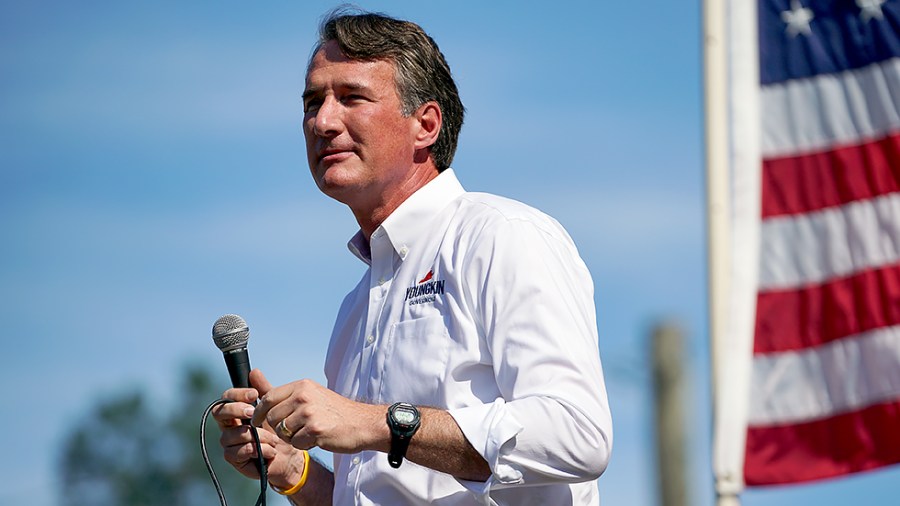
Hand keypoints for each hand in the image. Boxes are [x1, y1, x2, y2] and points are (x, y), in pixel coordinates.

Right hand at [211, 370, 306, 488]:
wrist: (290, 456)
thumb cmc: (279, 430)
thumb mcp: (275, 408)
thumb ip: (265, 391)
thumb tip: (254, 372)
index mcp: (236, 413)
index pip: (225, 399)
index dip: (236, 394)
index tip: (253, 394)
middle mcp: (229, 427)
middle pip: (218, 413)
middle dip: (236, 410)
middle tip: (253, 412)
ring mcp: (230, 443)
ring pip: (230, 435)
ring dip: (254, 435)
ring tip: (273, 438)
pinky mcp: (235, 459)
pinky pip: (238, 452)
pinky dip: (257, 449)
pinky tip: (270, 450)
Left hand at [252, 376, 386, 454]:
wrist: (363, 423)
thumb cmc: (335, 411)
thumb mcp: (311, 394)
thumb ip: (283, 392)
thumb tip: (253, 374)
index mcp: (302, 386)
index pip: (268, 398)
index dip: (260, 413)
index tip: (259, 422)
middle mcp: (303, 396)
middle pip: (273, 417)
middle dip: (279, 428)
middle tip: (294, 430)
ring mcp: (309, 413)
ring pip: (282, 432)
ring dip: (292, 438)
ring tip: (309, 433)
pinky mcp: (315, 430)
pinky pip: (296, 443)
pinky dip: (303, 445)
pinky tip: (316, 439)